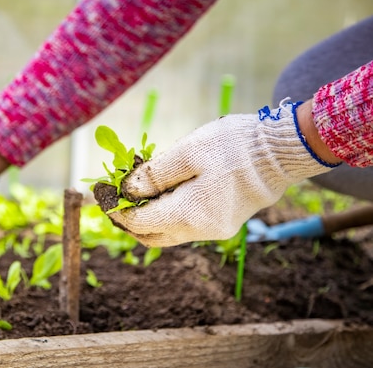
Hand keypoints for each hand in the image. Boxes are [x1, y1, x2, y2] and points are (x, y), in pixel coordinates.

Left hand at [100, 101, 335, 246]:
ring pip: (167, 233)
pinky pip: (184, 226)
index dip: (115, 209)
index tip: (101, 191)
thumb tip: (126, 191)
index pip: (138, 222)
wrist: (281, 150)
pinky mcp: (223, 223)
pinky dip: (166, 214)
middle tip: (113, 197)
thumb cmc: (234, 146)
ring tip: (134, 191)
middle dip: (127, 220)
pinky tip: (160, 192)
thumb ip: (154, 175)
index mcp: (189, 214)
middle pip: (150, 236)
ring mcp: (214, 230)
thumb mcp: (187, 152)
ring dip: (147, 217)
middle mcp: (200, 230)